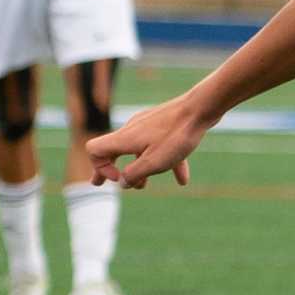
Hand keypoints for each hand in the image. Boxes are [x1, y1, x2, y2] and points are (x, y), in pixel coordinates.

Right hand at [87, 93, 212, 188]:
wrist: (200, 108)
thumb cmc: (176, 136)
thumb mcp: (153, 162)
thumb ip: (134, 174)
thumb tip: (122, 182)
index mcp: (124, 138)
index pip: (95, 150)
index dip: (100, 167)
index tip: (119, 177)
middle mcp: (132, 130)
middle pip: (112, 150)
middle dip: (109, 169)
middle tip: (99, 183)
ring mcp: (148, 126)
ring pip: (139, 150)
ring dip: (140, 168)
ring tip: (144, 186)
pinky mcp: (165, 125)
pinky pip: (161, 146)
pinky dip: (167, 162)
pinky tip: (182, 180)